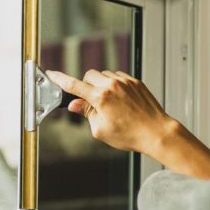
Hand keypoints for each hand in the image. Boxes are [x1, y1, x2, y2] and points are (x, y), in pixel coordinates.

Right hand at [47, 69, 177, 155]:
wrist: (157, 132)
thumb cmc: (130, 135)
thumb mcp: (101, 130)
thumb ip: (86, 113)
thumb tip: (75, 105)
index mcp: (101, 98)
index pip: (74, 85)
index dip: (60, 79)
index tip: (52, 74)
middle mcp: (112, 85)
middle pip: (89, 76)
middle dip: (86, 86)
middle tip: (92, 102)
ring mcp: (125, 82)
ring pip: (104, 75)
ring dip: (101, 85)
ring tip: (110, 104)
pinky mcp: (135, 82)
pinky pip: (118, 77)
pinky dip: (115, 85)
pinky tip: (121, 101)